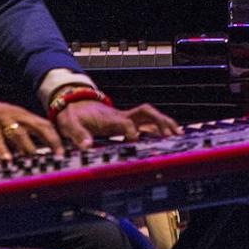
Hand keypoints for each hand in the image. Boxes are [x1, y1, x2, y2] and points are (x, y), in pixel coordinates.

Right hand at [0, 95, 62, 160]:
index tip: (65, 150)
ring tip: (36, 160)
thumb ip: (18, 137)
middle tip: (59, 154)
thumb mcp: (4, 125)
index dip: (56, 136)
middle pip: (38, 125)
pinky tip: (8, 159)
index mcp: (21, 115)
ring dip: (28, 147)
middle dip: (51, 139)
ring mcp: (0, 119)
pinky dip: (2, 149)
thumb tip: (31, 153)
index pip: (44, 124)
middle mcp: (14, 115)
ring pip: (19, 132)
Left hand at [54, 100, 181, 149]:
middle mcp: (121, 116)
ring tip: (179, 134)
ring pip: (150, 116)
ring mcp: (125, 118)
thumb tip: (87, 146)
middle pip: (147, 113)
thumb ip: (79, 136)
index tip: (135, 143)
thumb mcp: (69, 124)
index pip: (127, 123)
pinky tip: (167, 135)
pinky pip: (147, 122)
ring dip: (165, 123)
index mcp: (109, 119)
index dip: (132, 132)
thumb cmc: (72, 114)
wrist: (71, 101)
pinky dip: (159, 128)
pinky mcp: (126, 121)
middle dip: (161, 122)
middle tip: (173, 134)